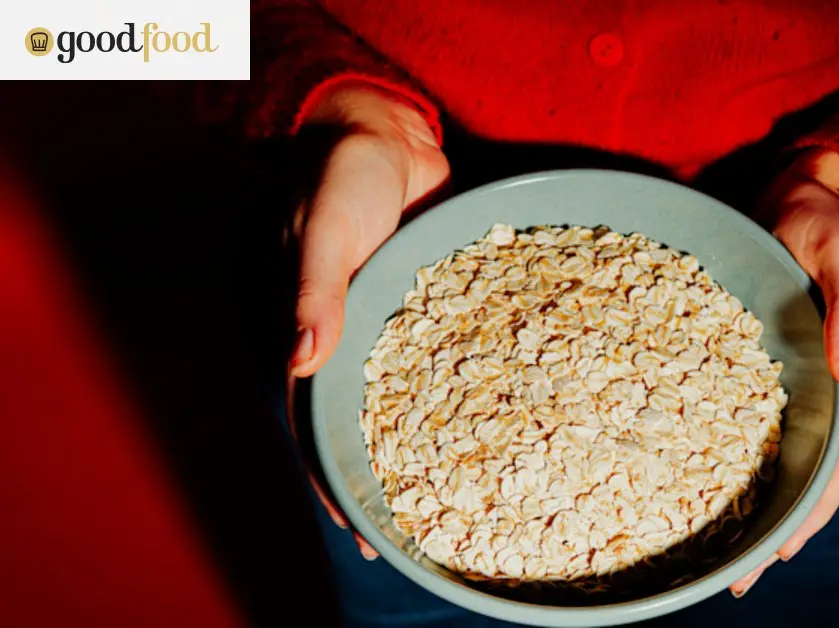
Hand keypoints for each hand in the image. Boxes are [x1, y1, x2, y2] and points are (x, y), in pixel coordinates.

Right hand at [288, 83, 449, 557]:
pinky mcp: (442, 300)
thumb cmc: (343, 177)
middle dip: (396, 476)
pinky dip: (480, 382)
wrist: (388, 132)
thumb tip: (303, 359)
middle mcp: (360, 339)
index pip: (320, 423)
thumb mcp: (327, 230)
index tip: (362, 529)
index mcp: (318, 333)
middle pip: (375, 422)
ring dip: (442, 439)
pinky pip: (461, 350)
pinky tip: (516, 414)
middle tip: (431, 530)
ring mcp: (403, 323)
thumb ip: (316, 289)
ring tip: (480, 489)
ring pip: (421, 395)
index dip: (337, 477)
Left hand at [730, 149, 838, 596]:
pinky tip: (679, 471)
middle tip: (728, 577)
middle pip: (796, 472)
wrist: (800, 190)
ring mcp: (778, 377)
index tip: (777, 554)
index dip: (811, 512)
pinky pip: (730, 413)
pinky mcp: (746, 357)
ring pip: (762, 452)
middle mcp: (812, 388)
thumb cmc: (827, 222)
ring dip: (739, 498)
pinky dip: (714, 447)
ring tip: (699, 544)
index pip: (835, 462)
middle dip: (769, 526)